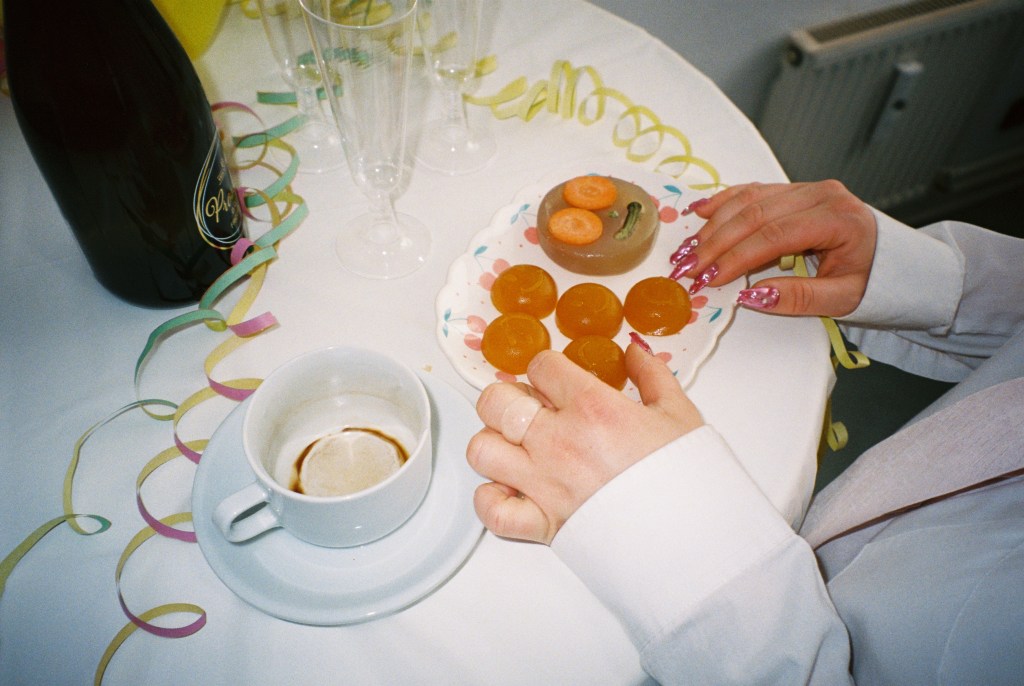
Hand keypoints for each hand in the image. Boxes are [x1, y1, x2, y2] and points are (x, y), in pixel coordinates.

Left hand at [467, 344, 702, 544]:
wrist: (694, 535)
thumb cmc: (686, 477)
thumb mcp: (678, 413)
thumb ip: (651, 375)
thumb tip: (634, 354)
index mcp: (592, 408)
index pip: (540, 366)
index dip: (547, 368)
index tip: (557, 380)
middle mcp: (559, 442)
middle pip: (495, 401)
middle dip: (506, 398)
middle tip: (528, 408)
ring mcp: (544, 484)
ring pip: (481, 450)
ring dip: (493, 443)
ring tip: (516, 446)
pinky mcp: (542, 524)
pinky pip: (491, 510)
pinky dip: (491, 500)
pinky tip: (510, 490)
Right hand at [680, 180, 876, 316]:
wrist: (893, 260)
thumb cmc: (871, 280)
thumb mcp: (843, 300)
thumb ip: (799, 299)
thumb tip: (750, 296)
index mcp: (837, 219)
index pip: (775, 235)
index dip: (737, 257)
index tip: (708, 279)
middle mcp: (821, 194)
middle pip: (756, 215)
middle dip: (716, 243)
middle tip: (687, 268)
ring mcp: (807, 188)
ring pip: (750, 200)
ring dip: (714, 225)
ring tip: (687, 250)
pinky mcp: (795, 189)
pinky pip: (754, 191)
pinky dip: (725, 201)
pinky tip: (700, 213)